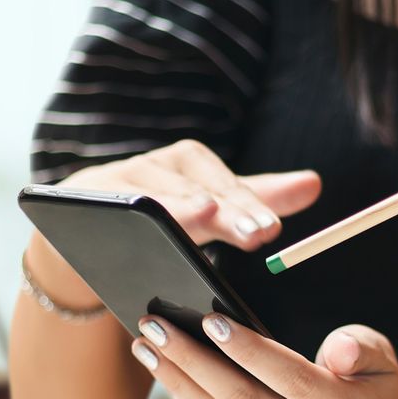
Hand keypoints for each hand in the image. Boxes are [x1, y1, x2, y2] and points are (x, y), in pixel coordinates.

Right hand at [60, 140, 320, 251]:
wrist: (82, 224)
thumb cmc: (160, 214)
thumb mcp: (210, 209)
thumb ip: (257, 198)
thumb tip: (314, 183)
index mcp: (192, 168)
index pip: (226, 184)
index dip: (249, 204)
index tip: (273, 229)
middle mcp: (158, 167)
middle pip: (195, 186)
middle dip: (227, 208)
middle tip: (257, 231)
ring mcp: (119, 181)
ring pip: (152, 191)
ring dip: (179, 203)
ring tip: (205, 214)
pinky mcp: (82, 197)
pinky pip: (104, 200)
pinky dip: (119, 204)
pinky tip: (136, 215)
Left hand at [128, 315, 397, 398]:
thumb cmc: (370, 380)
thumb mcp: (378, 353)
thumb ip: (359, 345)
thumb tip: (337, 350)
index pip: (291, 380)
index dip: (248, 350)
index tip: (207, 320)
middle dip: (193, 363)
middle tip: (153, 329)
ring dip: (182, 388)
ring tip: (150, 353)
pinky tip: (174, 387)